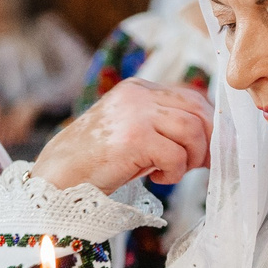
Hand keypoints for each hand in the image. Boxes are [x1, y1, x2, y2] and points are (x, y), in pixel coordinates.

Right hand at [34, 80, 210, 193]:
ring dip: (191, 159)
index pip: (190, 96)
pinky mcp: (135, 138)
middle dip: (208, 141)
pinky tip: (157, 178)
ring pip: (192, 131)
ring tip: (172, 172)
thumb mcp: (133, 134)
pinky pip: (176, 155)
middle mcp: (138, 94)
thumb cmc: (96, 163)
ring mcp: (135, 113)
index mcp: (137, 89)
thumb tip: (209, 139)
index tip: (209, 149)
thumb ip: (163, 127)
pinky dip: (174, 172)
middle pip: (197, 110)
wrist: (58, 179)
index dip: (208, 124)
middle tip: (202, 165)